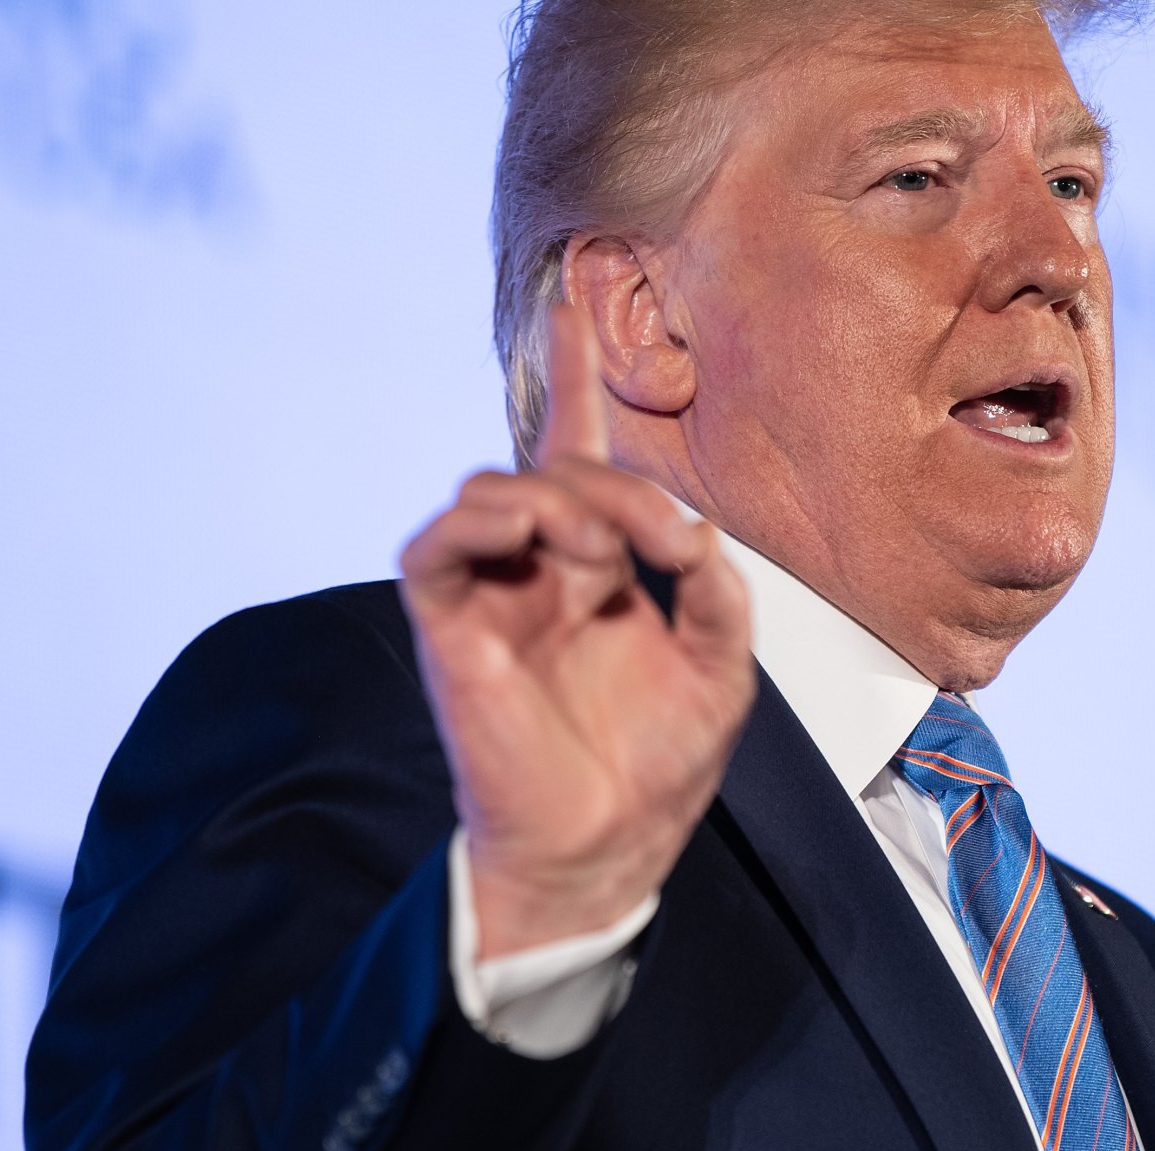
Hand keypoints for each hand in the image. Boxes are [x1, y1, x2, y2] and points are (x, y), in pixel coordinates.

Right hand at [399, 305, 754, 955]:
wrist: (605, 848)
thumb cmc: (656, 767)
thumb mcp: (721, 666)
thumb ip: (714, 589)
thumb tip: (690, 532)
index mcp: (597, 572)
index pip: (579, 458)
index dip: (576, 382)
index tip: (577, 298)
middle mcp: (539, 571)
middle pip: (554, 469)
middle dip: (616, 483)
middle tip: (669, 540)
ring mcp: (490, 594)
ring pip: (496, 493)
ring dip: (563, 504)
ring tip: (611, 558)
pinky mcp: (448, 625)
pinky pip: (434, 547)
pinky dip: (481, 524)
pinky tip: (531, 535)